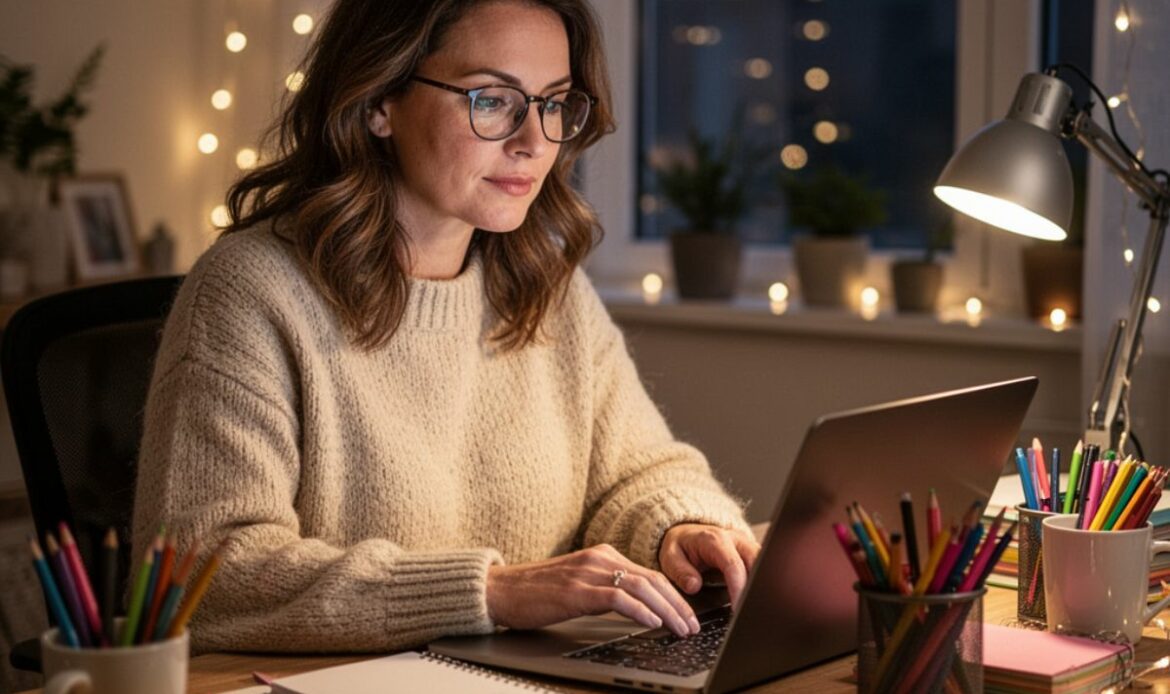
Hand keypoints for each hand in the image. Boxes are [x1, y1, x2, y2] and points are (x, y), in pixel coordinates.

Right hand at [486, 544, 700, 636]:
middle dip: (678, 605)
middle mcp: (600, 559)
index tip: (689, 616)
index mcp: (603, 555)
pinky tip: (652, 623)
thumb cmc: (536, 592)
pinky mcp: (576, 590)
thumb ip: (607, 589)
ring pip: (641, 587)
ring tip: (681, 628)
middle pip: (653, 579)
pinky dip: (640, 611)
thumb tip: (641, 608)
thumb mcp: (579, 585)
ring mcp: (588, 573)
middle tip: (694, 625)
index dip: (675, 596)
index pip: (651, 574)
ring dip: (667, 611)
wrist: (499, 589)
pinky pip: (617, 598)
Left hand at [658, 524, 759, 607]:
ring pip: (765, 564)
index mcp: (715, 540)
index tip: (738, 608)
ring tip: (756, 608)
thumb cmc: (680, 546)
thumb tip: (694, 586)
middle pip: (756, 562)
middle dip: (756, 588)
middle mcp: (735, 539)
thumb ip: (680, 571)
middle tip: (750, 612)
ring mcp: (746, 545)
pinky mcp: (752, 553)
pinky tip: (759, 600)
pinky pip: (764, 567)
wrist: (686, 534)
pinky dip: (763, 583)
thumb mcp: (670, 557)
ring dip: (762, 586)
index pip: (733, 565)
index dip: (738, 587)